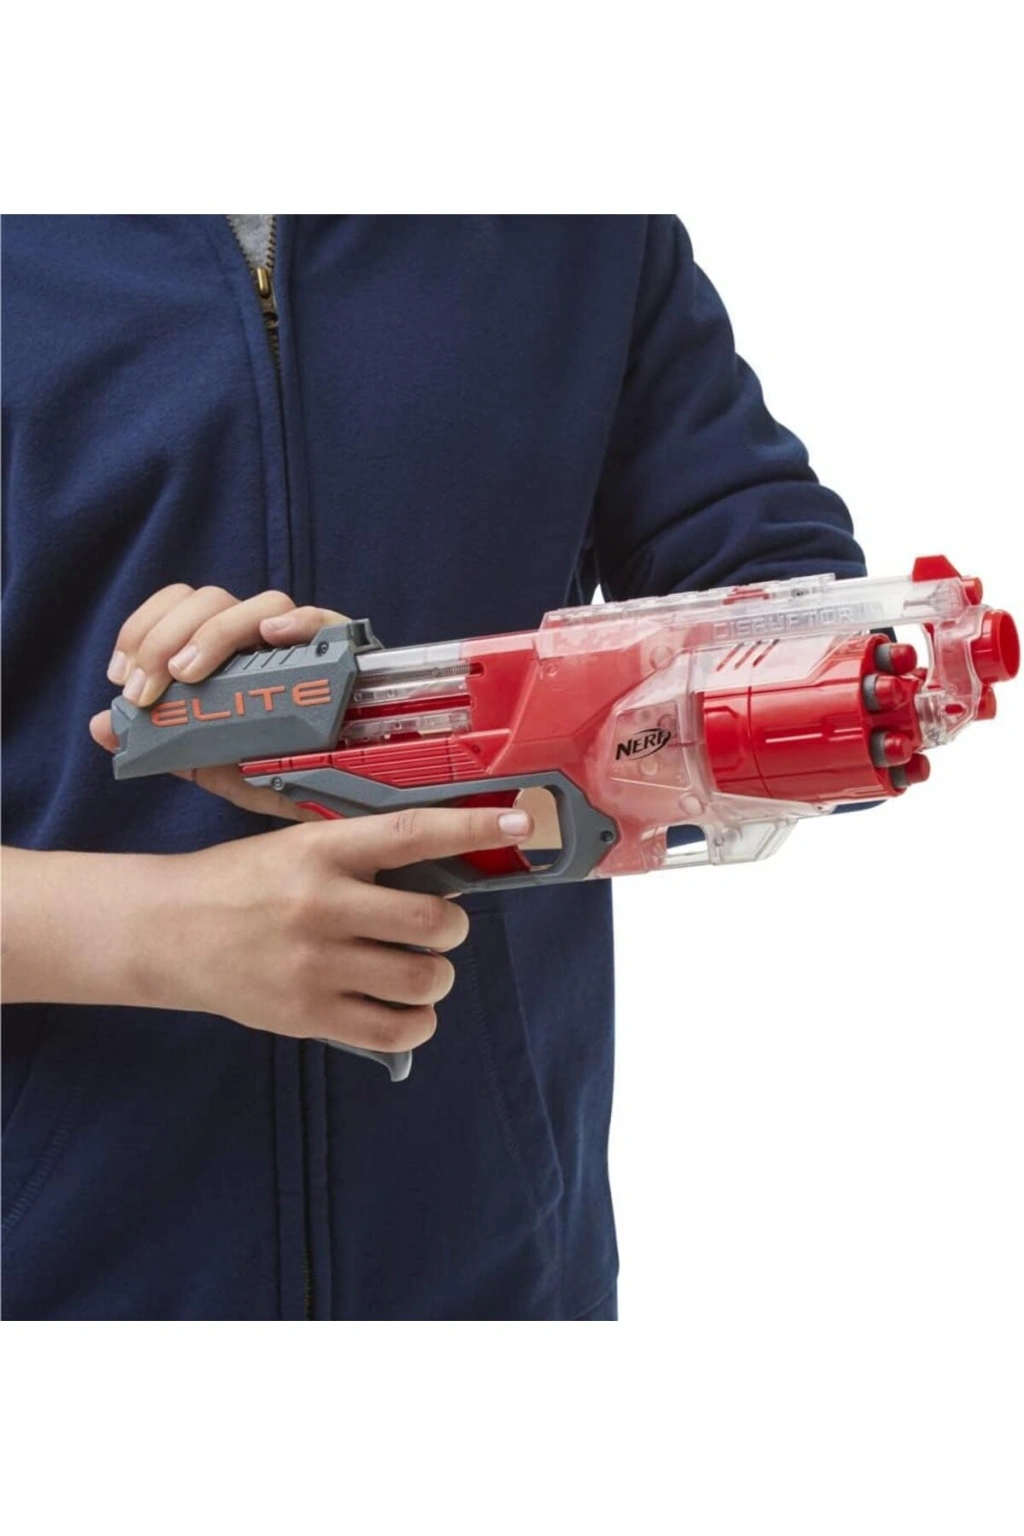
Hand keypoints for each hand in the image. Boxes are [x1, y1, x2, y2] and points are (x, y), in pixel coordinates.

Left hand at [90, 583, 349, 819]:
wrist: (355, 801)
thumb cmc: (290, 774)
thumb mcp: (218, 767)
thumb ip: (166, 744)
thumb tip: (101, 725)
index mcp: (230, 654)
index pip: (178, 610)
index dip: (143, 631)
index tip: (125, 681)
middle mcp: (264, 640)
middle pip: (210, 601)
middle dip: (164, 637)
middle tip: (147, 690)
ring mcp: (307, 643)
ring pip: (260, 603)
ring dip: (216, 633)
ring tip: (191, 673)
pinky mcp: (350, 654)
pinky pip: (326, 622)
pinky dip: (297, 622)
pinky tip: (273, 636)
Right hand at [154, 805, 533, 1051]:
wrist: (165, 931)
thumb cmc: (241, 883)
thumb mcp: (296, 847)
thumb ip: (361, 859)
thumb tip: (445, 871)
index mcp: (321, 850)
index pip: (413, 833)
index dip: (473, 829)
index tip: (520, 822)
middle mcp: (321, 905)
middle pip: (435, 921)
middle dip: (452, 928)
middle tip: (436, 927)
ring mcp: (315, 965)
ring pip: (426, 978)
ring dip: (438, 975)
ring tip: (419, 968)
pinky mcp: (307, 1015)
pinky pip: (398, 1029)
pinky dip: (417, 1021)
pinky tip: (404, 1008)